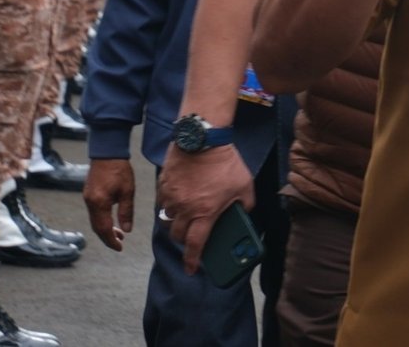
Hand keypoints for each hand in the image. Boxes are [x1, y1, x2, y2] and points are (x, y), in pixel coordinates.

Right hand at [82, 158, 135, 250]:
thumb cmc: (120, 170)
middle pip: (97, 227)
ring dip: (105, 229)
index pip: (103, 228)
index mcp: (99, 203)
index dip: (111, 240)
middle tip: (119, 244)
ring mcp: (87, 198)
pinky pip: (94, 213)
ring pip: (95, 221)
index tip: (119, 248)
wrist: (107, 154)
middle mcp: (90, 203)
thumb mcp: (128, 191)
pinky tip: (112, 221)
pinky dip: (102, 220)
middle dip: (107, 238)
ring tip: (119, 234)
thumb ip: (126, 211)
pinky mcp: (88, 194)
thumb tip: (126, 230)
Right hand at [157, 145, 253, 274]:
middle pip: (178, 235)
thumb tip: (243, 212)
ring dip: (177, 223)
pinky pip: (163, 204)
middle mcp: (184, 209)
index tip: (191, 269)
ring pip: (168, 220)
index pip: (196, 245)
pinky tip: (181, 199)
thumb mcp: (245, 185)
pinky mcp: (163, 186)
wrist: (202, 139)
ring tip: (188, 217)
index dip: (192, 260)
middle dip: (185, 241)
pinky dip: (170, 206)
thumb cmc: (225, 163)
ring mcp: (171, 198)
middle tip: (193, 238)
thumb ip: (245, 204)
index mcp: (205, 213)